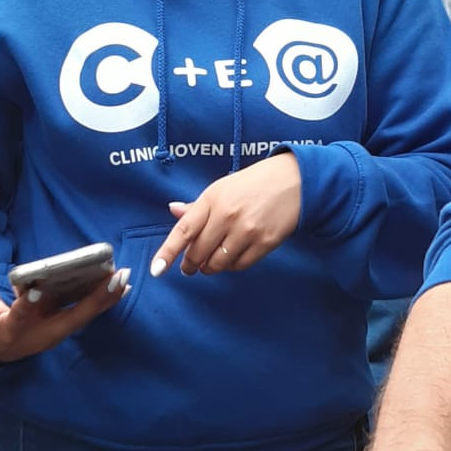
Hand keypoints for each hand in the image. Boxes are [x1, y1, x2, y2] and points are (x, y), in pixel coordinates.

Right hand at [0, 269, 129, 363]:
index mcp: (14, 331)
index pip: (21, 317)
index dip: (28, 305)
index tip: (35, 290)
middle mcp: (42, 333)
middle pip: (70, 318)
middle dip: (93, 300)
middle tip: (115, 280)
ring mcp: (55, 329)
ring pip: (83, 314)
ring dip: (104, 298)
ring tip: (124, 278)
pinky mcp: (62, 322)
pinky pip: (86, 311)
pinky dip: (102, 299)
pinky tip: (119, 285)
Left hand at [149, 152, 300, 277]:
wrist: (295, 181)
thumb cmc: (254, 183)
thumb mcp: (222, 188)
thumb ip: (197, 206)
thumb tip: (173, 211)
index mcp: (212, 199)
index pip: (183, 231)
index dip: (167, 253)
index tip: (156, 270)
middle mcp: (227, 216)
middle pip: (199, 252)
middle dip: (190, 264)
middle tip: (190, 266)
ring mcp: (247, 230)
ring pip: (218, 263)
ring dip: (210, 267)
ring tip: (210, 262)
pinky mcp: (265, 243)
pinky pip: (240, 265)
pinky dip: (231, 266)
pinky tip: (231, 258)